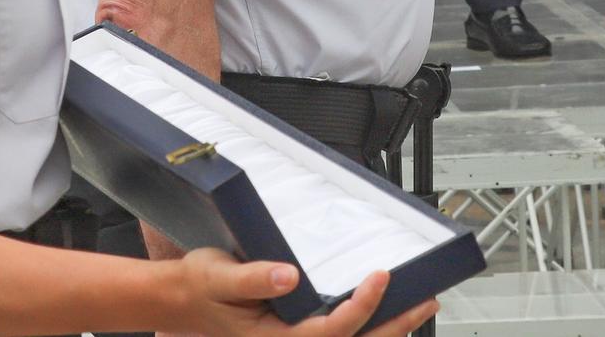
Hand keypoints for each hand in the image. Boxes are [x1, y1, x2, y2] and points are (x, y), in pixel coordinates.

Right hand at [172, 252, 437, 336]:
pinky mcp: (294, 334)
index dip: (362, 305)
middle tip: (427, 301)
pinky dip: (366, 329)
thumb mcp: (217, 275)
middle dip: (394, 325)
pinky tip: (385, 316)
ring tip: (418, 308)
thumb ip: (252, 276)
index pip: (332, 329)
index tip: (381, 277)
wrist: (177, 301)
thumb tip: (289, 274)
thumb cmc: (196, 288)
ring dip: (387, 330)